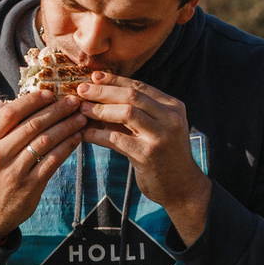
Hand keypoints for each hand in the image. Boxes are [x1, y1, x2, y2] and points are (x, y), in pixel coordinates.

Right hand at [0, 88, 88, 242]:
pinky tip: (77, 137)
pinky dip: (68, 146)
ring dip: (67, 126)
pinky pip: (54, 160)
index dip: (32, 100)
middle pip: (32, 125)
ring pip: (46, 141)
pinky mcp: (31, 186)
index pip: (10, 113)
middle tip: (74, 101)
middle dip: (57, 110)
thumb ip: (2, 131)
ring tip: (80, 118)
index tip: (49, 93)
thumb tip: (29, 103)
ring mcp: (15, 172)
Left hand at [78, 75, 211, 242]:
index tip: (93, 77)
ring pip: (126, 112)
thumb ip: (137, 114)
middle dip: (103, 91)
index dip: (114, 81)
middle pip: (132, 95)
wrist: (182, 187)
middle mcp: (170, 117)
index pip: (139, 87)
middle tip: (81, 90)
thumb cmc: (164, 156)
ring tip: (81, 110)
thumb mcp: (157, 129)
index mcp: (172, 106)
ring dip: (99, 110)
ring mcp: (161, 135)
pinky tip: (84, 134)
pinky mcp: (148, 155)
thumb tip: (101, 96)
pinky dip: (98, 135)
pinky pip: (117, 139)